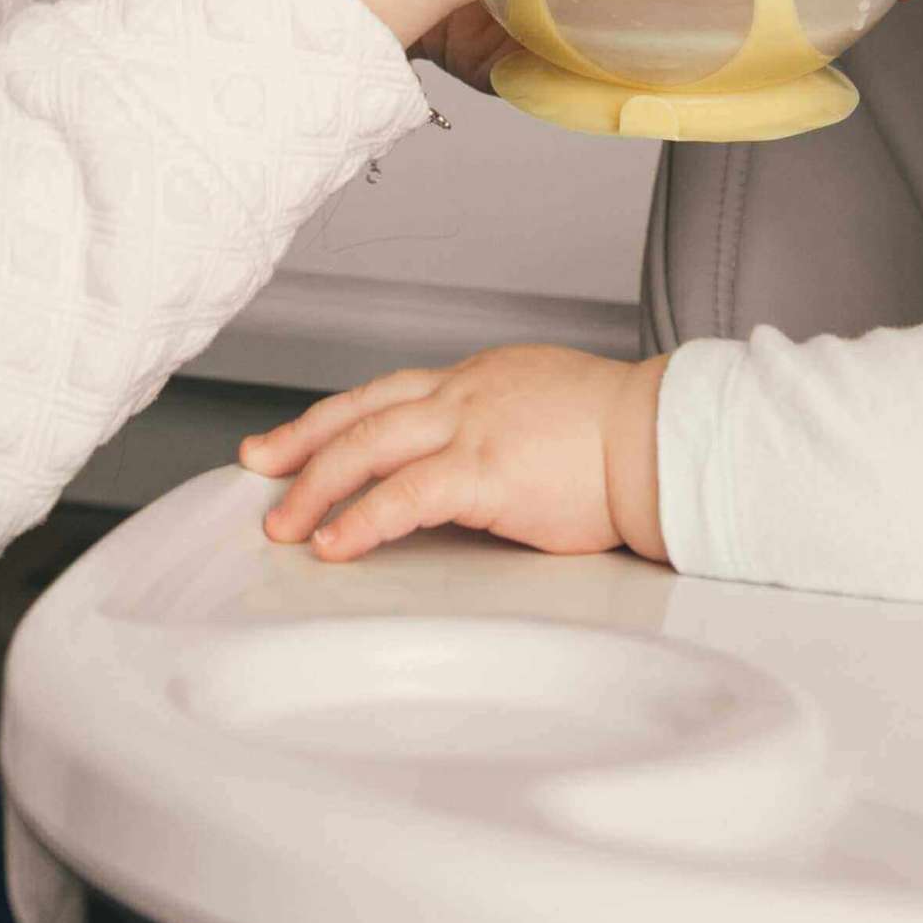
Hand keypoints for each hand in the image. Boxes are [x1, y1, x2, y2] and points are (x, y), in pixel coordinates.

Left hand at [241, 345, 671, 563]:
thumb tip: (473, 461)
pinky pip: (404, 495)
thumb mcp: (544, 408)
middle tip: (259, 470)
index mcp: (477, 379)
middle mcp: (463, 393)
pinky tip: (334, 543)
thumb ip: (498, 427)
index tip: (293, 440)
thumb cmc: (622, 436)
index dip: (332, 418)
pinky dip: (360, 519)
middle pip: (359, 412)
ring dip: (315, 486)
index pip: (384, 393)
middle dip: (301, 444)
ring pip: (367, 446)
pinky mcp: (485, 473)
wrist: (663, 438)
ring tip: (283, 523)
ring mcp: (470, 428)